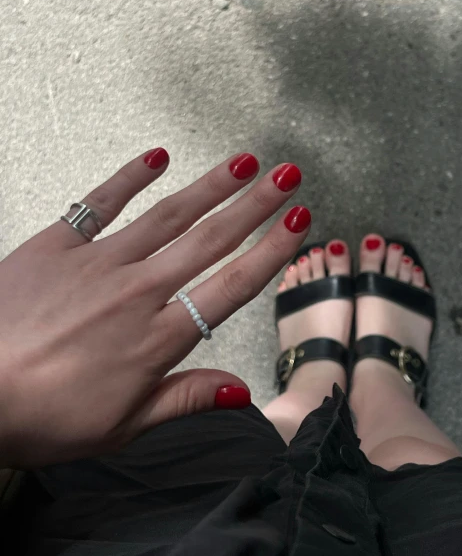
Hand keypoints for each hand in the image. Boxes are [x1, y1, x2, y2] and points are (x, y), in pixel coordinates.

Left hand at [0, 149, 309, 469]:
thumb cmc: (40, 416)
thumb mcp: (122, 426)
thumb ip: (184, 398)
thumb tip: (239, 391)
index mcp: (156, 338)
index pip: (232, 285)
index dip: (271, 251)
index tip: (299, 224)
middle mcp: (137, 291)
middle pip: (211, 239)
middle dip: (256, 205)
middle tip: (287, 176)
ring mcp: (98, 262)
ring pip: (169, 215)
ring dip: (211, 186)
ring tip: (244, 162)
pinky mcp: (58, 244)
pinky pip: (100, 201)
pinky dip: (129, 177)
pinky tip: (156, 156)